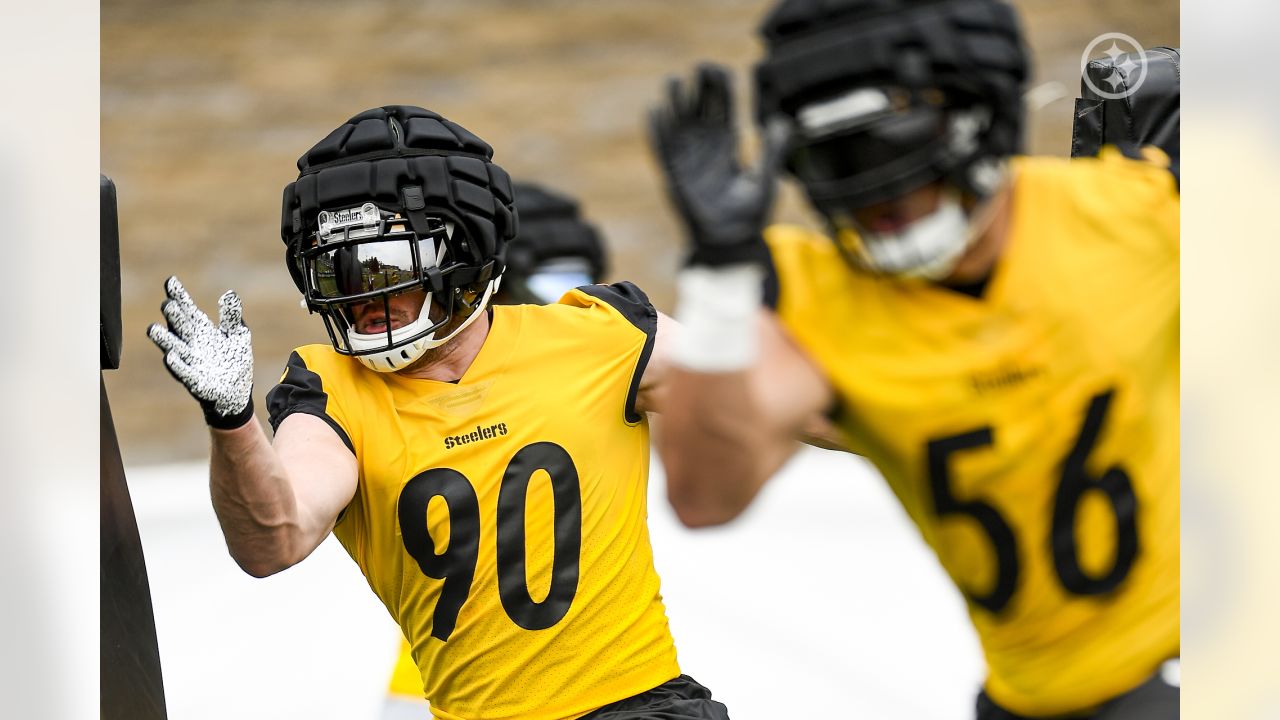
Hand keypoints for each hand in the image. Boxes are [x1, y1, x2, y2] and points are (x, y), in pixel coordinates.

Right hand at [147, 276, 254, 429]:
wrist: (236, 393)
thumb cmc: (234, 361)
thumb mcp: (238, 335)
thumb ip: (232, 317)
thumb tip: (229, 294)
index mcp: (201, 330)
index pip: (188, 310)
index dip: (179, 296)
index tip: (170, 281)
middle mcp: (192, 344)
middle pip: (180, 327)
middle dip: (174, 316)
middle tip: (167, 303)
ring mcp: (191, 362)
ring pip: (175, 348)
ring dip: (164, 340)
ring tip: (152, 329)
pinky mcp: (196, 381)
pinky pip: (185, 372)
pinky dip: (177, 365)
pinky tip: (170, 356)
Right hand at [649, 62, 790, 266]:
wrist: (729, 244)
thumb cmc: (749, 216)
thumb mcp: (765, 181)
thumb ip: (772, 152)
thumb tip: (782, 121)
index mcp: (728, 145)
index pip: (723, 109)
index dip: (721, 89)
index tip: (720, 70)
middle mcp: (706, 148)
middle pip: (700, 109)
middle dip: (700, 88)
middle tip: (700, 67)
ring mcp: (688, 160)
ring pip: (679, 124)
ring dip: (677, 103)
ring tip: (676, 82)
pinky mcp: (674, 174)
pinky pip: (663, 149)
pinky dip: (658, 131)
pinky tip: (656, 111)